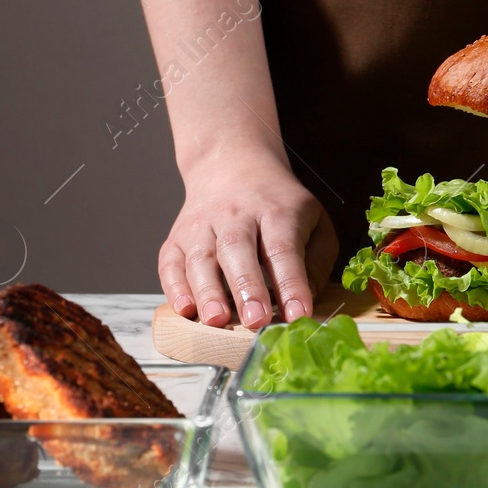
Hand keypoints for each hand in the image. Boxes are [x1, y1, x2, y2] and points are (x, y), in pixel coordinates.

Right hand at [157, 148, 335, 328]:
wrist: (233, 166)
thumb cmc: (279, 206)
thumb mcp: (315, 221)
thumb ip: (317, 262)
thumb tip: (303, 304)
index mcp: (277, 211)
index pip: (283, 248)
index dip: (291, 283)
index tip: (299, 314)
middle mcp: (236, 215)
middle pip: (238, 249)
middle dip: (247, 287)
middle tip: (256, 321)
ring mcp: (202, 225)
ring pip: (201, 257)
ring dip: (208, 291)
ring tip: (217, 320)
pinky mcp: (177, 238)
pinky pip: (171, 263)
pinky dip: (175, 288)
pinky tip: (185, 310)